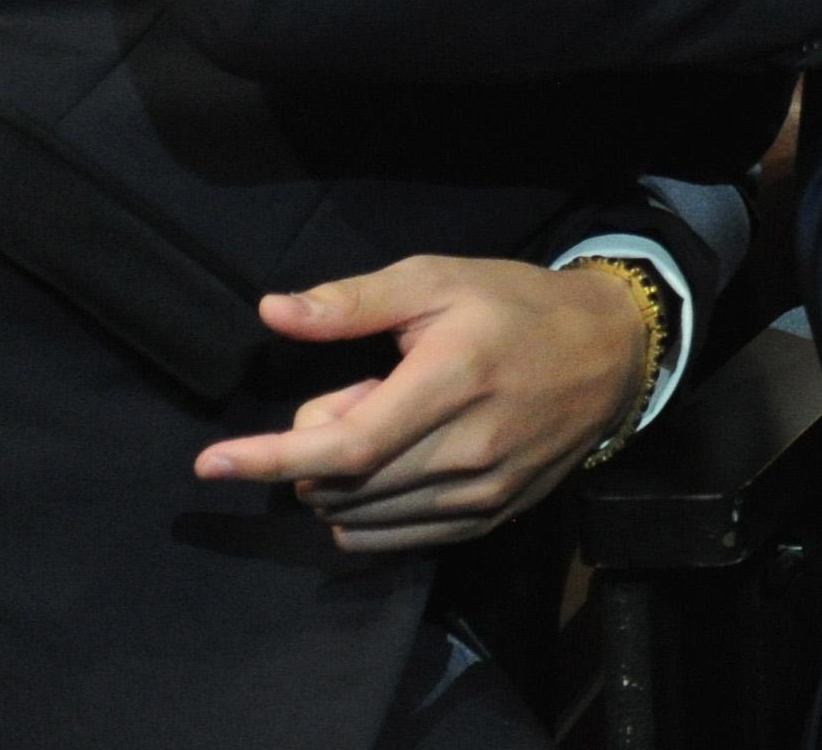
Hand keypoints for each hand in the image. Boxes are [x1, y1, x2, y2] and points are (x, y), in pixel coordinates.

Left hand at [192, 256, 650, 554]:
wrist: (612, 352)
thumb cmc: (517, 306)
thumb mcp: (440, 281)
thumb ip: (355, 301)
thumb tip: (274, 312)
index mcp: (452, 382)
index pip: (344, 445)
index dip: (270, 458)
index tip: (209, 464)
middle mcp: (466, 450)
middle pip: (342, 486)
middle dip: (311, 450)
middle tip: (354, 394)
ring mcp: (480, 494)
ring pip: (360, 519)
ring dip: (337, 483)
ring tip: (384, 426)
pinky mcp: (490, 518)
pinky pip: (393, 540)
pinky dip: (362, 515)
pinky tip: (387, 468)